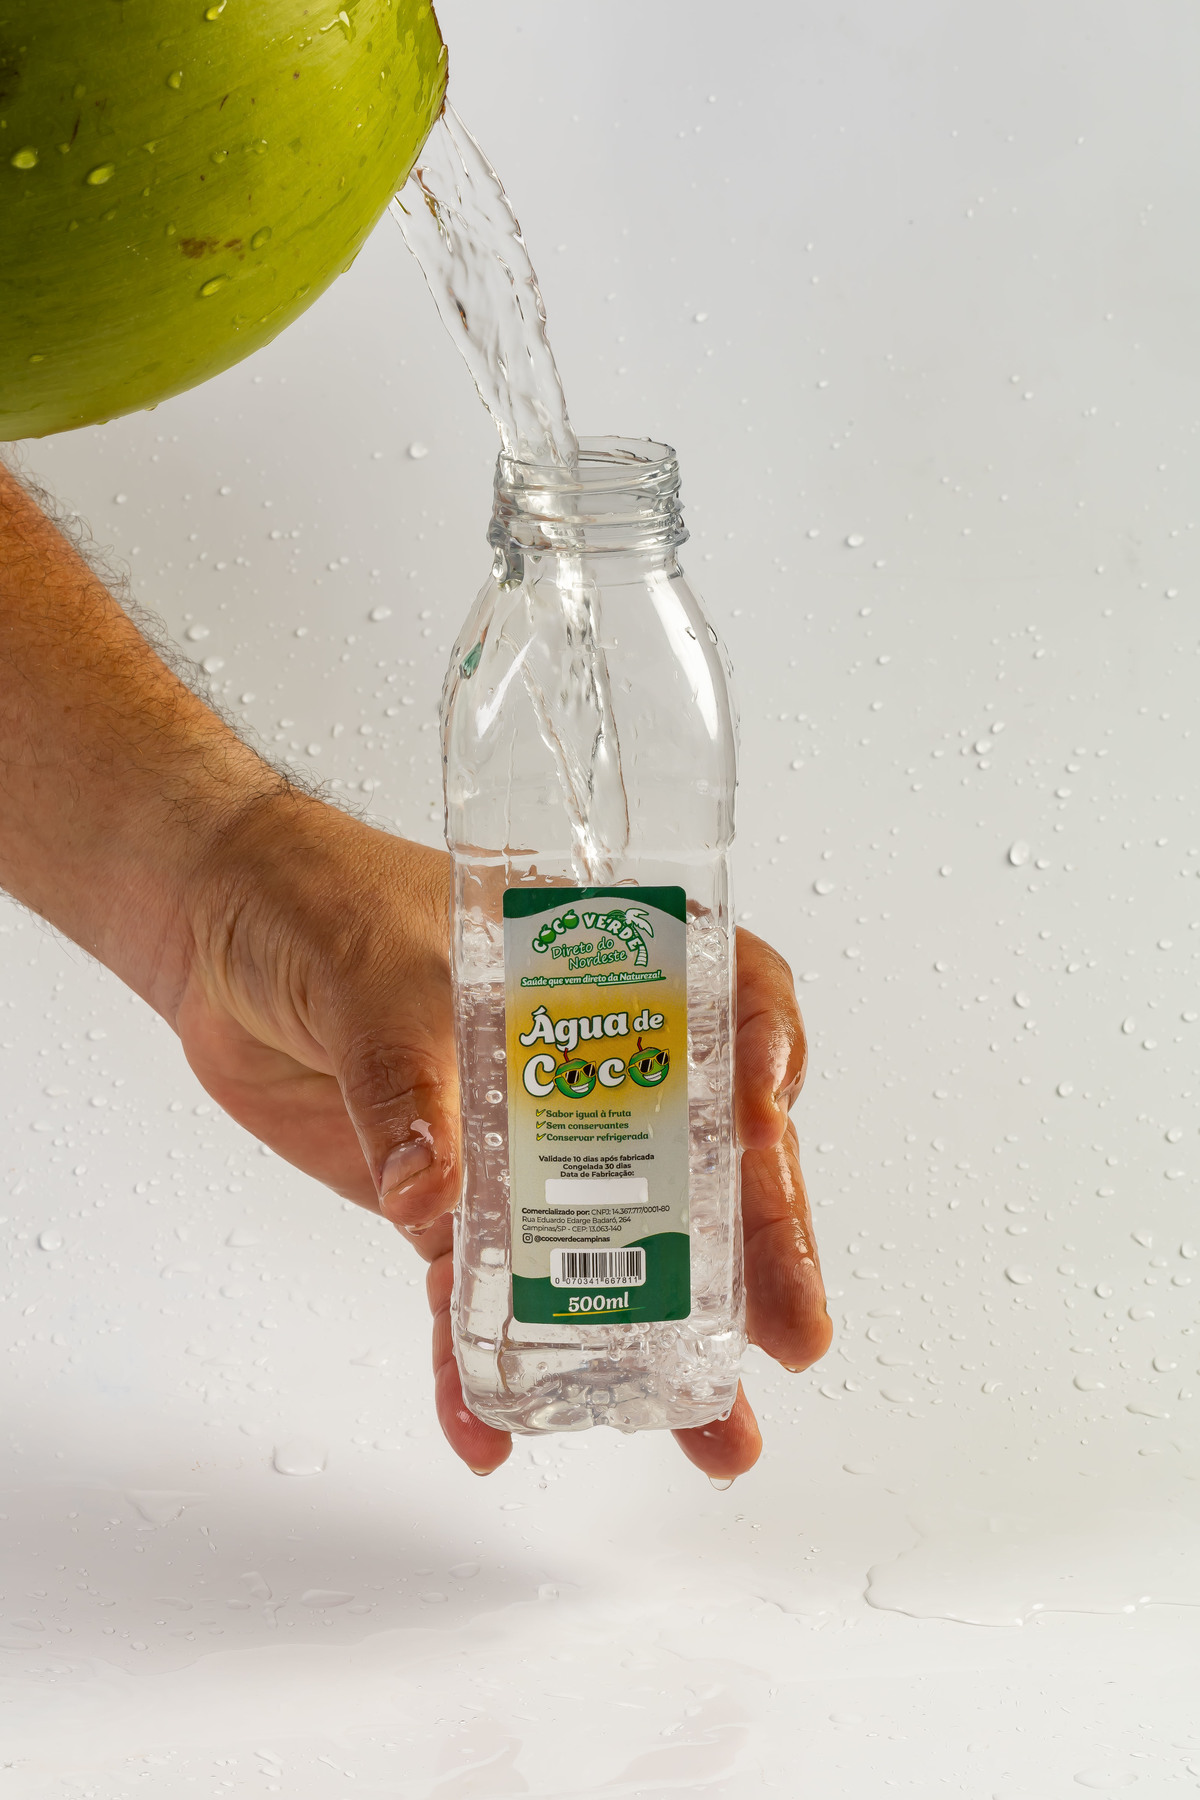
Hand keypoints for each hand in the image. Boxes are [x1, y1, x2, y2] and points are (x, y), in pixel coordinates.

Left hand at [176, 790, 831, 1478]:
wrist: (220, 937)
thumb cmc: (315, 902)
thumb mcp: (368, 972)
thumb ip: (402, 1081)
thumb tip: (430, 1197)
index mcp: (602, 966)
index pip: (729, 995)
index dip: (768, 1053)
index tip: (767, 1117)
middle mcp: (590, 1058)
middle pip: (700, 1152)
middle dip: (758, 1248)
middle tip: (792, 1333)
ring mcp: (525, 1141)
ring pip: (613, 1250)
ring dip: (660, 1344)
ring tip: (715, 1433)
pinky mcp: (451, 1204)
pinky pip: (482, 1297)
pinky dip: (479, 1367)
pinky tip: (486, 1429)